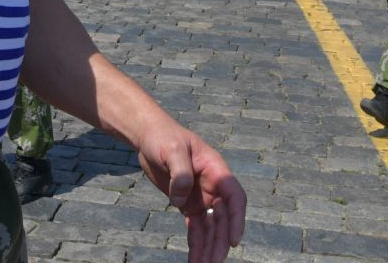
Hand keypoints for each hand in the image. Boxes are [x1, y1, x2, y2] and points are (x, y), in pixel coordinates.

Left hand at [130, 117, 245, 262]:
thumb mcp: (172, 150)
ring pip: (211, 228)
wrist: (149, 137)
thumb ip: (180, 172)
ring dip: (209, 248)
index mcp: (216, 170)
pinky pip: (197, 229)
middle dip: (220, 242)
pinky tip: (195, 260)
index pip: (234, 197)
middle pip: (223, 219)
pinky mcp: (189, 205)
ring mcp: (202, 197)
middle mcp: (213, 186)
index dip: (237, 219)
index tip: (234, 240)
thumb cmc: (164, 137)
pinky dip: (197, 244)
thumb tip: (181, 199)